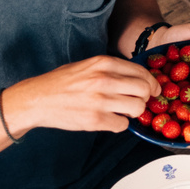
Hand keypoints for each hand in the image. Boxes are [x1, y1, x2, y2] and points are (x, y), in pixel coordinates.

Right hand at [4, 55, 161, 134]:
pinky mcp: (95, 120)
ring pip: (138, 108)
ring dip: (133, 112)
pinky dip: (119, 124)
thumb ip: (112, 69)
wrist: (36, 99)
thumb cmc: (62, 82)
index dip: (151, 82)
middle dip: (145, 98)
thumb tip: (138, 77)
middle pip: (144, 90)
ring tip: (122, 111)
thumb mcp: (87, 65)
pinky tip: (109, 120)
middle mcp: (104, 80)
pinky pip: (123, 125)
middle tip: (138, 102)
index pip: (141, 71)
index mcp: (104, 63)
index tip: (153, 89)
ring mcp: (100, 101)